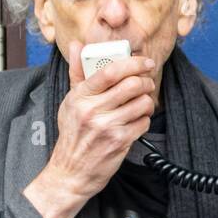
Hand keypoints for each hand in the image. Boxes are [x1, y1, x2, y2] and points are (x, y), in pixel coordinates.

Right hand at [23, 40, 155, 217]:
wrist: (71, 172)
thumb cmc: (72, 135)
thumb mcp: (69, 102)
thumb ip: (77, 73)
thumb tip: (77, 45)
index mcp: (80, 97)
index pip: (109, 70)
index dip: (133, 62)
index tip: (145, 62)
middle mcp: (92, 110)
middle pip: (131, 84)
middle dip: (146, 81)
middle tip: (147, 83)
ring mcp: (106, 127)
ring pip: (142, 103)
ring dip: (148, 101)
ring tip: (142, 104)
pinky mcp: (119, 142)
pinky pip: (143, 122)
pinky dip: (145, 120)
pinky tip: (136, 121)